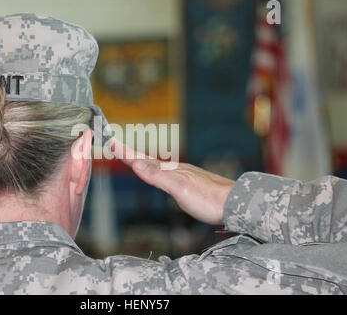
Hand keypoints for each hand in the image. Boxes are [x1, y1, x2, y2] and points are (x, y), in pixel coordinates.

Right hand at [111, 139, 234, 224]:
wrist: (234, 203)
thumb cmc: (208, 199)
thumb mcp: (179, 188)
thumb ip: (158, 176)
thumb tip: (137, 164)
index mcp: (170, 170)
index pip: (143, 160)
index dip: (126, 153)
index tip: (111, 142)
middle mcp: (175, 169)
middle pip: (148, 160)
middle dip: (131, 154)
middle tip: (117, 147)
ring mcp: (183, 175)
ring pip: (157, 166)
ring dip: (142, 161)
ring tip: (133, 158)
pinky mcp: (190, 183)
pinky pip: (166, 173)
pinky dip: (155, 171)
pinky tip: (160, 174)